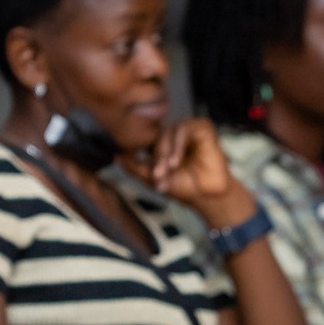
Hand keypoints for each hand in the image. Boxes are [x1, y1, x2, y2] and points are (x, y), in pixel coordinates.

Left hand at [122, 118, 257, 229]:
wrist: (208, 197)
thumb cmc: (185, 188)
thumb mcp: (154, 179)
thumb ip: (135, 167)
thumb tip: (116, 156)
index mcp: (165, 144)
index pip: (147, 140)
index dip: (141, 152)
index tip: (137, 165)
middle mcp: (176, 135)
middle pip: (157, 137)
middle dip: (156, 158)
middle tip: (157, 175)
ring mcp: (189, 130)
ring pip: (168, 132)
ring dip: (166, 153)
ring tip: (169, 170)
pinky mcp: (203, 128)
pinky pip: (184, 129)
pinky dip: (178, 145)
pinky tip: (177, 161)